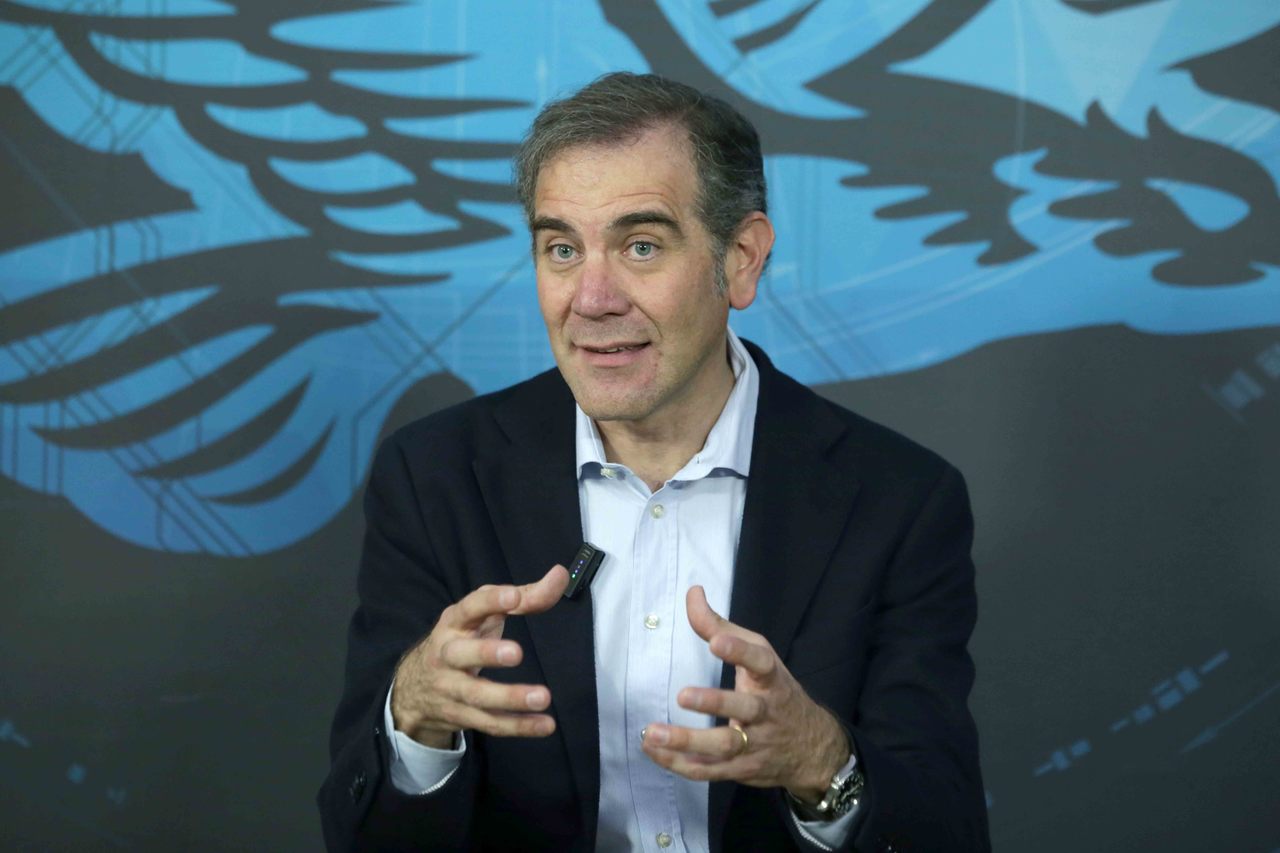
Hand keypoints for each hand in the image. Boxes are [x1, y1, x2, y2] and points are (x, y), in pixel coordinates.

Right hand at [390, 565, 569, 748]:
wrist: (415, 688)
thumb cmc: (463, 638)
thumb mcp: (485, 615)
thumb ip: (526, 596)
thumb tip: (560, 575)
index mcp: (455, 622)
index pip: (470, 607)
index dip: (490, 602)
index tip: (514, 597)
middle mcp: (448, 653)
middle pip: (461, 654)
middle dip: (487, 653)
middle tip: (517, 653)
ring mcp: (451, 687)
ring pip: (477, 695)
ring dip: (510, 698)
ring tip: (542, 696)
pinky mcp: (461, 715)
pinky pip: (490, 723)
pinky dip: (519, 726)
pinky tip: (545, 725)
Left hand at [641, 586, 848, 802]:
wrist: (812, 747)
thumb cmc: (774, 691)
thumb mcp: (757, 654)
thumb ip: (720, 626)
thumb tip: (692, 592)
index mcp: (772, 679)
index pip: (761, 662)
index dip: (740, 651)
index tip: (717, 641)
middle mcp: (766, 712)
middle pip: (745, 709)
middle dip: (716, 702)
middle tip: (684, 695)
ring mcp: (756, 744)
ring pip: (724, 746)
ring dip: (687, 741)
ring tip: (653, 734)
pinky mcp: (742, 769)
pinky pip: (710, 770)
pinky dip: (680, 763)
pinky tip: (653, 751)